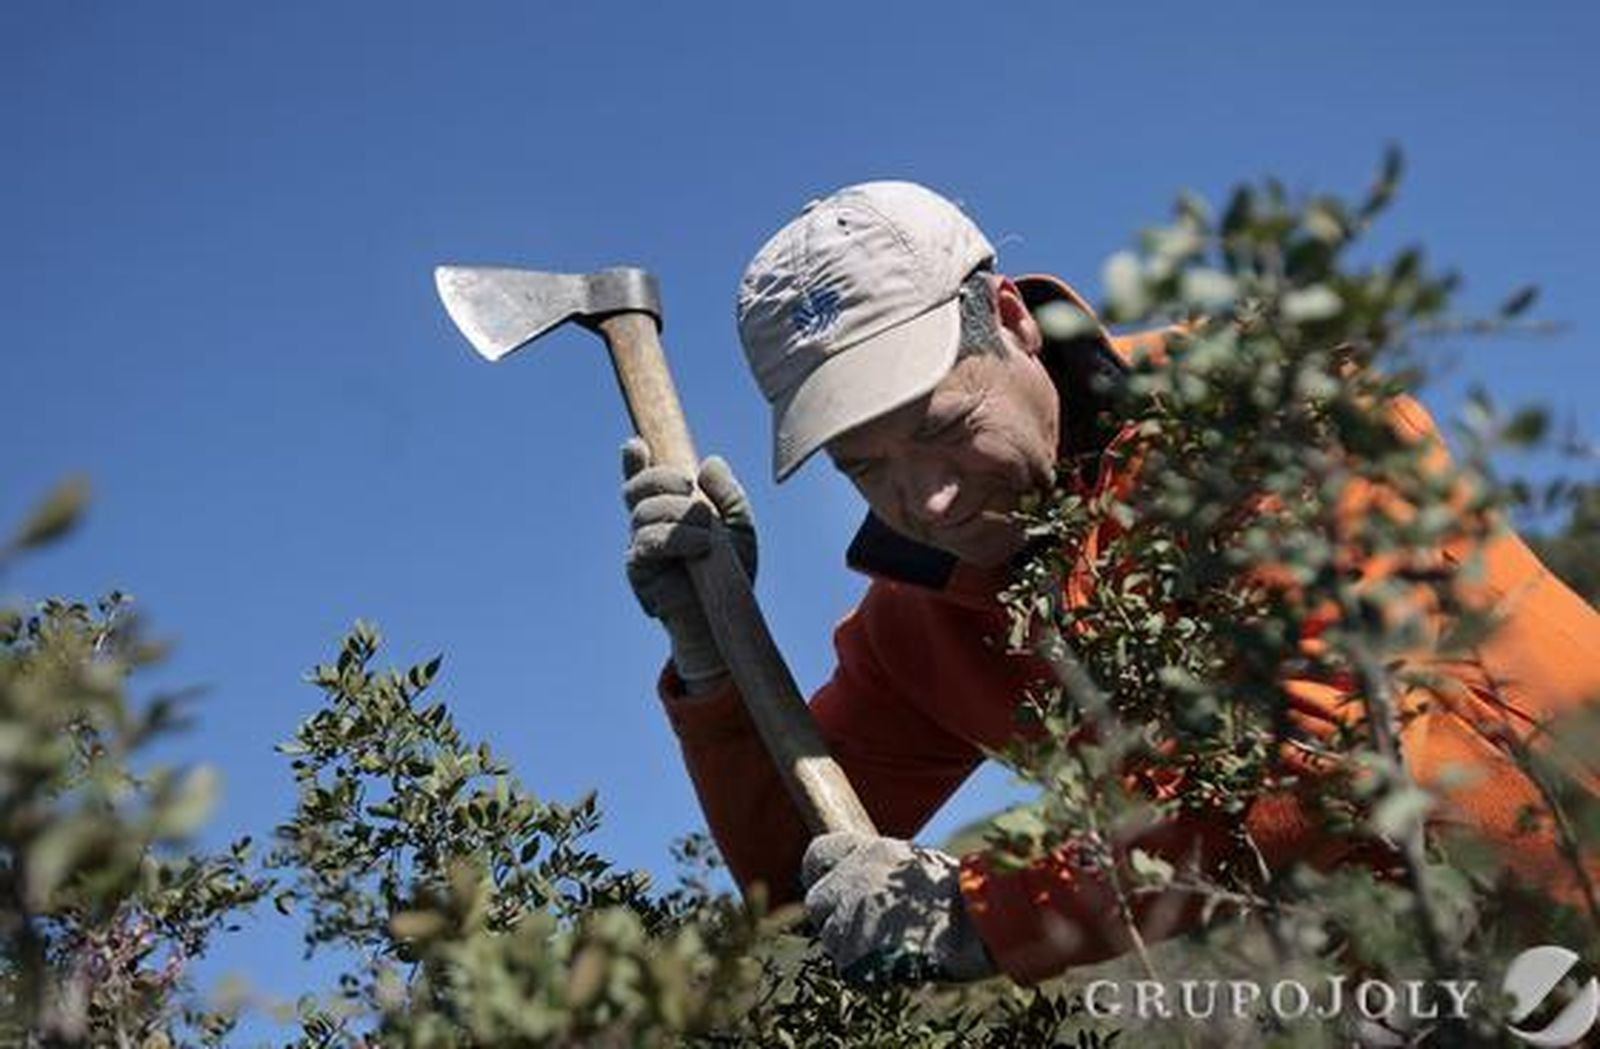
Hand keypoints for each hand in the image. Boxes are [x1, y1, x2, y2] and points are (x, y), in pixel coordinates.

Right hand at [622, 437, 757, 689]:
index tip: (637, 445)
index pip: (643, 478)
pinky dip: (675, 539)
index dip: (633, 460)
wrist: (725, 618)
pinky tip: (701, 546)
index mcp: (668, 508)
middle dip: (661, 478)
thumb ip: (728, 494)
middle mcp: (647, 524)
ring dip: (677, 514)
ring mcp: (640, 547)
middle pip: (637, 487)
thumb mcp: (740, 527)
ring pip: (643, 512)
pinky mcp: (639, 572)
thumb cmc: (731, 573)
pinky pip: (645, 543)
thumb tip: (710, 462)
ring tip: (708, 533)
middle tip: (688, 486)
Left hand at [801, 832, 993, 986]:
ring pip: (832, 939)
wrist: (978, 925)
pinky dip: (870, 975)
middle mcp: (851, 879)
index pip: (818, 854)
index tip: (834, 889)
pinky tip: (899, 965)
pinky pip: (848, 970)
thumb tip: (859, 887)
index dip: (823, 874)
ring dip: (854, 948)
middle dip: (836, 918)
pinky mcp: (852, 954)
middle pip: (817, 902)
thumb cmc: (961, 897)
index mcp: (868, 851)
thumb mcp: (915, 868)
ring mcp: (849, 917)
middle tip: (870, 929)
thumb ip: (879, 874)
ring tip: (896, 947)